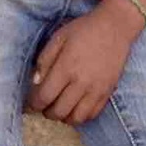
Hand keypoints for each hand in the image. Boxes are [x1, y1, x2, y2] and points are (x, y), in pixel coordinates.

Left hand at [27, 0, 142, 123]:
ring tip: (60, 107)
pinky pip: (92, 115)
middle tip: (44, 105)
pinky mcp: (108, 92)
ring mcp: (96, 90)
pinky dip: (81, 116)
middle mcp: (81, 82)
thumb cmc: (84, 30)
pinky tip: (75, 107)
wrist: (115, 27)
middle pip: (58, 112)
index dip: (33, 104)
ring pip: (76, 118)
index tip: (30, 103)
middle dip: (46, 112)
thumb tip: (34, 82)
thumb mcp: (58, 38)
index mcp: (66, 67)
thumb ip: (44, 60)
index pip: (44, 97)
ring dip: (63, 117)